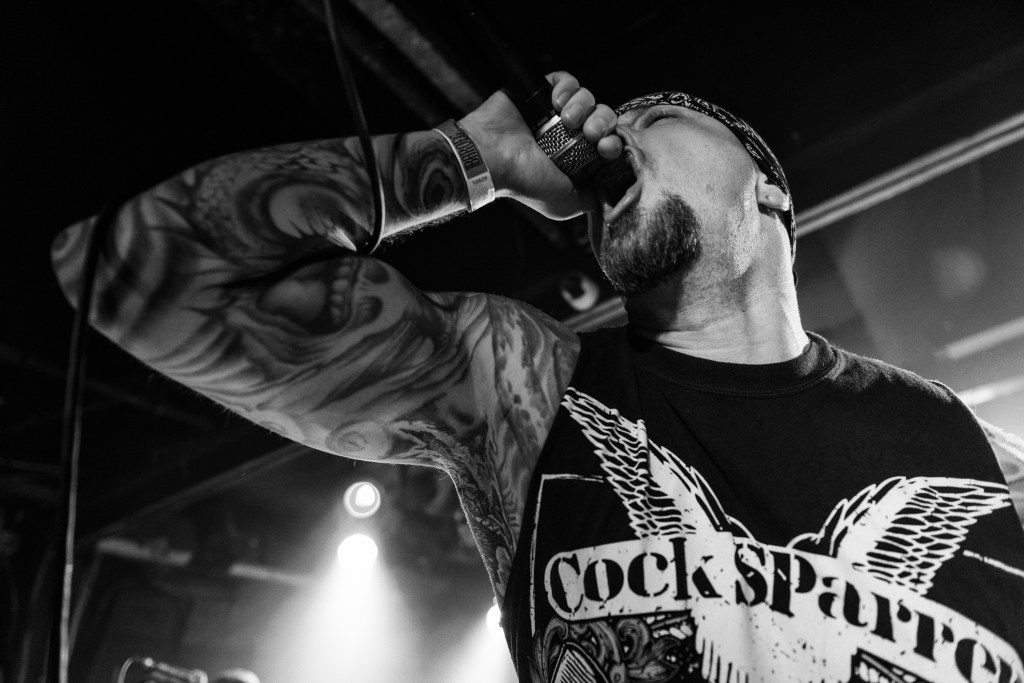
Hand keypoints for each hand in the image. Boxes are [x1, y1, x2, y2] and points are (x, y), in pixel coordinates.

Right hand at [458, 72, 621, 219]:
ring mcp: (555, 112)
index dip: (614, 143)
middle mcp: (569, 135)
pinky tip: (556, 102)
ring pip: (588, 98)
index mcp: (578, 159)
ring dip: (583, 106)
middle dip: (602, 123)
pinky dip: (567, 88)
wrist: (495, 157)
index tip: (606, 149)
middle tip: (588, 133)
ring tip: (566, 118)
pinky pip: (567, 80)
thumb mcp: (567, 203)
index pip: (609, 143)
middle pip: (604, 118)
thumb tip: (609, 189)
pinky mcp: (542, 92)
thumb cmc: (527, 183)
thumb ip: (591, 198)